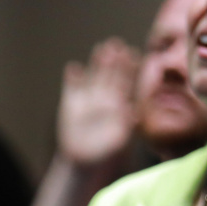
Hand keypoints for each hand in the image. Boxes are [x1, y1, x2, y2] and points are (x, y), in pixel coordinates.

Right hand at [57, 37, 139, 170]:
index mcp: (119, 103)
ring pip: (93, 76)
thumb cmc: (106, 152)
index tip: (133, 53)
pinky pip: (71, 87)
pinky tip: (73, 68)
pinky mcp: (70, 104)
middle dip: (114, 59)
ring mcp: (87, 99)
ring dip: (96, 62)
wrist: (84, 161)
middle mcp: (104, 97)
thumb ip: (127, 125)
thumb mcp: (121, 140)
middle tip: (117, 44)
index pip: (126, 80)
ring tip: (100, 48)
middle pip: (110, 74)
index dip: (129, 67)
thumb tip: (136, 113)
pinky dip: (72, 78)